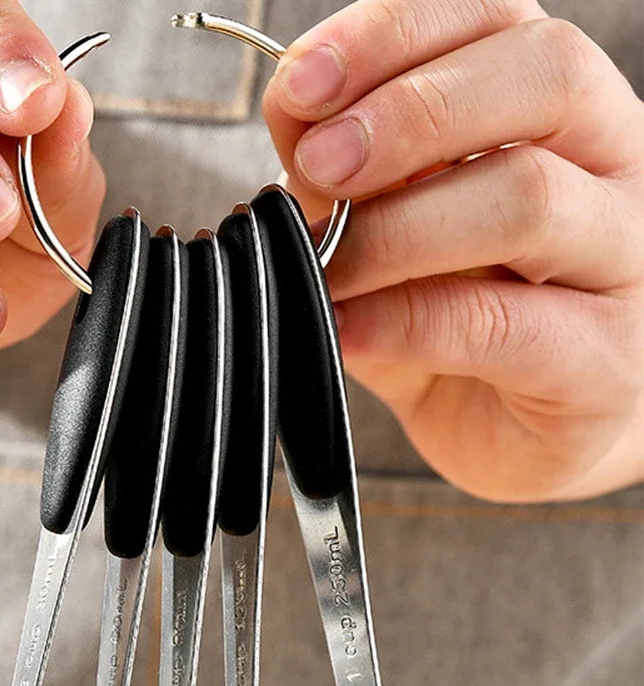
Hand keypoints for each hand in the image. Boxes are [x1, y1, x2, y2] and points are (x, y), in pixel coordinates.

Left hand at [263, 0, 643, 501]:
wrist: (516, 430)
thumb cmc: (453, 321)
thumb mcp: (385, 233)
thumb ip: (343, 175)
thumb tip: (290, 109)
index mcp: (558, 113)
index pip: (499, 19)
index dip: (393, 36)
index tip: (300, 81)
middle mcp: (612, 167)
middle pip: (547, 77)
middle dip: (409, 112)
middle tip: (320, 162)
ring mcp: (622, 263)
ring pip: (530, 199)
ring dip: (398, 229)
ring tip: (325, 264)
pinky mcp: (602, 363)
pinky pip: (505, 325)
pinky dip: (407, 322)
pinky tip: (347, 329)